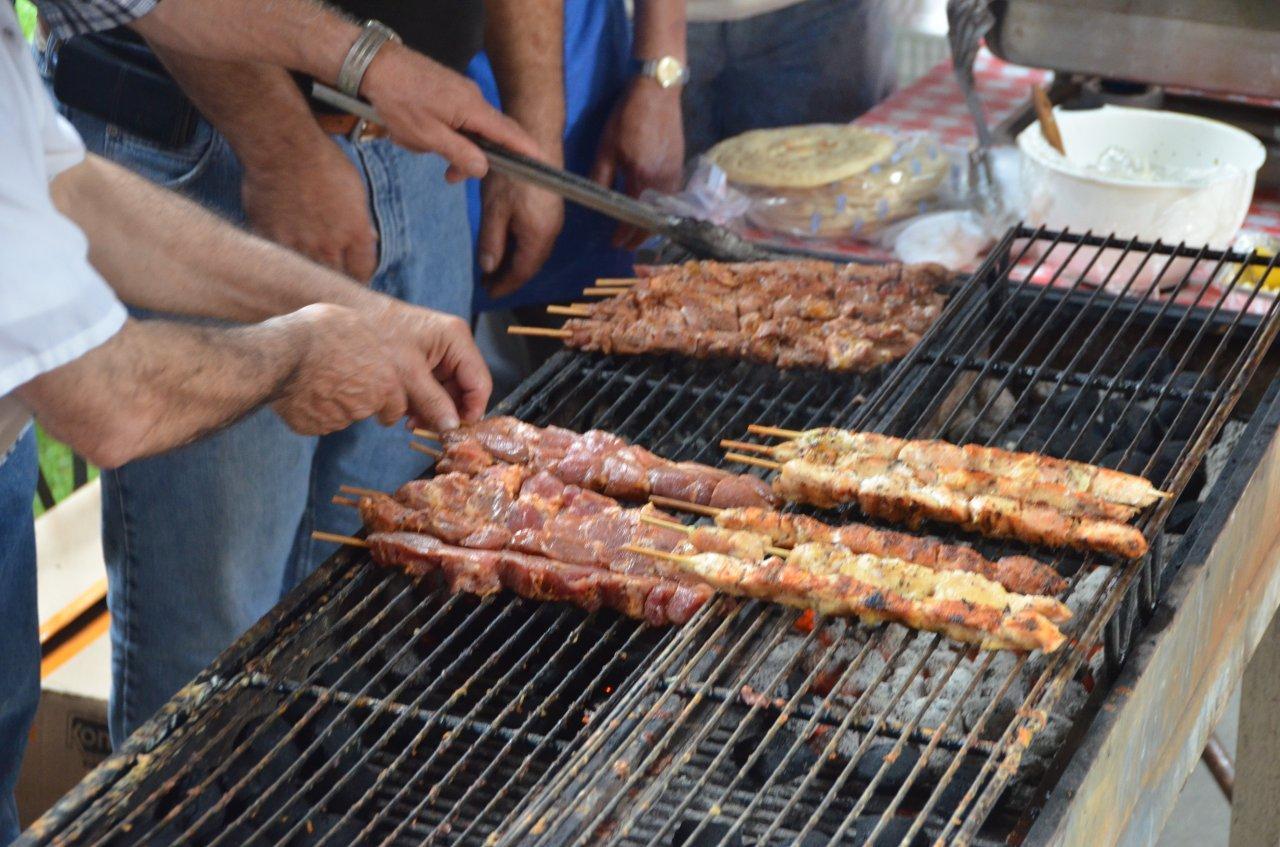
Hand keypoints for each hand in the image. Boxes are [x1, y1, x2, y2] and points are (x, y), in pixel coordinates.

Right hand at [241, 133, 378, 281]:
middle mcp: (329, 245)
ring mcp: (298, 245)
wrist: (283, 148)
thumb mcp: (355, 190)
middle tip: (332, 281)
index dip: (358, 276)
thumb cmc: (323, 162)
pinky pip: (280, 262)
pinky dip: (283, 263)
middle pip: (336, 280)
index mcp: (355, 233)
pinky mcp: (271, 240)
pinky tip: (284, 261)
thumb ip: (361, 222)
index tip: (353, 276)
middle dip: (337, 281)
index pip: (363, 272)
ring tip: (308, 277)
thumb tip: (369, 239)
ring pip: (308, 276)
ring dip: (310, 277)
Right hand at [271, 304, 406, 434]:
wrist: (282, 352)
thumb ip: (374, 349)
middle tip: (339, 380)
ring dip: (332, 404)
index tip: (383, 409)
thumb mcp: (358, 326)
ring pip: (339, 415)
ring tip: (314, 377)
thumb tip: (377, 352)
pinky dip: (310, 410)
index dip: (389, 408)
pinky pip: (314, 421)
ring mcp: (336, 420)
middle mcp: (364, 407)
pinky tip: (299, 389)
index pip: (397, 408)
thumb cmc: (322, 331)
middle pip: (365, 410)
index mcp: (384, 383)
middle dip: (357, 401)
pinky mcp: (311, 427)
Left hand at [361, 43, 543, 182]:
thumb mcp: (426, 135)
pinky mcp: (447, 91)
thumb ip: (459, 153)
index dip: (527, 150)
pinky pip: (454, 117)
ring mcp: (460, 92)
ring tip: (420, 148)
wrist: (373, 65)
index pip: (510, 133)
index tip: (542, 164)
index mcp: (472, 109)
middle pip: (488, 136)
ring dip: (449, 145)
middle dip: (472, 158)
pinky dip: (441, 131)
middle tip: (450, 176)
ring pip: (467, 129)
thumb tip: (484, 168)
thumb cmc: (397, 99)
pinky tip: (417, 133)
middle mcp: (472, 98)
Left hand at [367, 300, 491, 430]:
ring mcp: (439, 352)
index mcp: (457, 340)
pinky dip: (421, 401)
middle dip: (446, 411)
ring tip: (409, 420)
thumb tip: (452, 427)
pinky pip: (432, 387)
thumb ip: (432, 401)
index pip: (480, 383)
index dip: (472, 410)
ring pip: (447, 391)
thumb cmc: (379, 335)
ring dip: (431, 409)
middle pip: (464, 389)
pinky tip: (405, 410)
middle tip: (424, 427)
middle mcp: (453, 345)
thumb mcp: (407, 373)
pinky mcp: (424, 360)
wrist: (350, 314)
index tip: (456, 431)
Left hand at [477, 169, 564, 298]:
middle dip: (509, 276)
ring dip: (514, 261)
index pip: (522, 271)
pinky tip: (505, 243)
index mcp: (539, 235)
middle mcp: (551, 231)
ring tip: (493, 266)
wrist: (535, 139)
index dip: (505, 284)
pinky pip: (535, 238)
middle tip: (487, 282)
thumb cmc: (512, 173)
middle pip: (530, 264)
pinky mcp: (550, 209)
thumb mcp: (494, 210)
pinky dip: (519, 247)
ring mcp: (553, 220)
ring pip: (533, 251)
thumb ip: (491, 242)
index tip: (488, 292)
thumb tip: (489, 268)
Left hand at [590, 78, 685, 247]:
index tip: (615, 244)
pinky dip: (661, 210)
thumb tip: (596, 202)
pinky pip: (672, 198)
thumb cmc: (628, 117)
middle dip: (640, 236)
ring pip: (665, 211)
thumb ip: (601, 177)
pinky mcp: (680, 166)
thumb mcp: (606, 147)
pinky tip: (652, 210)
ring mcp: (676, 175)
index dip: (625, 235)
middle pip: (654, 220)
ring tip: (638, 231)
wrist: (658, 92)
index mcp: (642, 178)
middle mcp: (663, 182)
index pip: (634, 217)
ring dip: (652, 223)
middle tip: (627, 244)